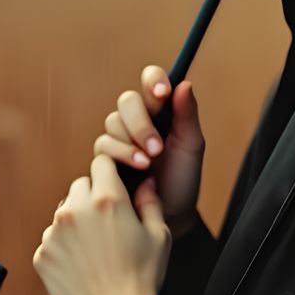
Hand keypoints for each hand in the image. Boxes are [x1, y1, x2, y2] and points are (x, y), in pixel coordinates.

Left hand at [32, 154, 170, 294]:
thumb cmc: (142, 278)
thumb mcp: (159, 235)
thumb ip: (151, 201)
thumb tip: (145, 182)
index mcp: (108, 199)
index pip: (102, 162)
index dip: (111, 172)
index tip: (116, 185)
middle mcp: (76, 210)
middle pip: (80, 185)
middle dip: (92, 196)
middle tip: (108, 222)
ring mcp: (54, 233)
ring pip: (64, 212)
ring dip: (76, 221)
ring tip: (96, 249)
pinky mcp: (41, 254)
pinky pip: (52, 239)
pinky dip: (64, 246)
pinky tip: (82, 265)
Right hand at [95, 64, 205, 237]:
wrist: (171, 213)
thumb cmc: (183, 177)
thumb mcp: (191, 146)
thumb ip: (187, 115)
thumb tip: (184, 84)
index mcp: (161, 110)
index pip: (151, 80)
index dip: (153, 80)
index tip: (162, 92)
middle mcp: (137, 119)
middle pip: (127, 102)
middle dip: (141, 122)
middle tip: (157, 147)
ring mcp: (120, 138)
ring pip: (112, 123)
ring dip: (131, 142)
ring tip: (149, 163)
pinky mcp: (105, 158)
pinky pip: (103, 146)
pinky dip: (120, 155)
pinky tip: (138, 170)